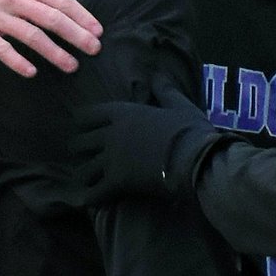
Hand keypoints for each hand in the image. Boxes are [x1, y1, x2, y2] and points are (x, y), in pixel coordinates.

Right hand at [0, 0, 102, 76]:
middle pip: (51, 19)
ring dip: (54, 53)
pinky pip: (0, 48)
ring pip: (30, 36)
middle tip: (94, 49)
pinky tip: (31, 72)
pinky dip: (16, 61)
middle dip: (77, 36)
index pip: (61, 1)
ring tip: (71, 66)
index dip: (82, 17)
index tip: (97, 31)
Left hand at [68, 96, 218, 205]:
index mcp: (124, 113)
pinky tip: (92, 200)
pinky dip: (90, 197)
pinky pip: (93, 193)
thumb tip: (157, 75)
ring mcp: (112, 159)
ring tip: (89, 181)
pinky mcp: (117, 182)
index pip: (87, 115)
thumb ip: (165, 90)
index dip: (81, 123)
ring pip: (83, 171)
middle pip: (79, 144)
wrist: (197, 160)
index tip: (81, 129)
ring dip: (84, 176)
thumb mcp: (179, 106)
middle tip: (85, 157)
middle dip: (79, 151)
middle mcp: (111, 134)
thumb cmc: (190, 131)